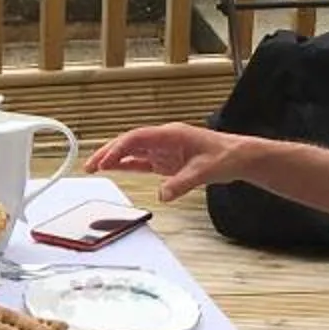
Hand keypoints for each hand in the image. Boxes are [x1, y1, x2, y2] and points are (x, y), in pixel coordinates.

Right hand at [84, 121, 243, 203]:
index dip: (119, 148)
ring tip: (94, 167)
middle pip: (129, 143)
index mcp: (171, 135)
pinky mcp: (167, 160)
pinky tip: (115, 169)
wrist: (238, 157)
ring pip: (132, 151)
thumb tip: (163, 194)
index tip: (105, 160)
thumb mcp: (204, 171)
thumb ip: (182, 183)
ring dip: (114, 158)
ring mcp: (164, 150)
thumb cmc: (226, 155)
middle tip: (90, 165)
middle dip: (108, 153)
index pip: (137, 138)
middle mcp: (164, 140)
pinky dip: (127, 165)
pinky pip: (142, 161)